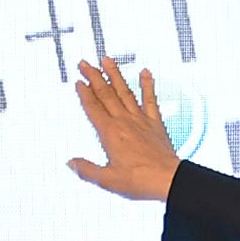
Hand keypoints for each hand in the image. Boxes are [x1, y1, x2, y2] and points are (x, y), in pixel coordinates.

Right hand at [66, 58, 182, 202]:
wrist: (167, 179)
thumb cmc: (139, 180)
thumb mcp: (107, 180)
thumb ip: (87, 169)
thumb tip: (71, 163)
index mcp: (110, 133)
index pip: (93, 107)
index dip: (84, 93)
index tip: (78, 81)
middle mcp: (124, 121)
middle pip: (105, 93)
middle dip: (94, 76)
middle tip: (85, 63)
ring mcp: (140, 119)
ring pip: (124, 91)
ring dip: (115, 74)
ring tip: (107, 60)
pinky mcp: (155, 122)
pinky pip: (150, 99)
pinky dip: (147, 84)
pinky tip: (145, 72)